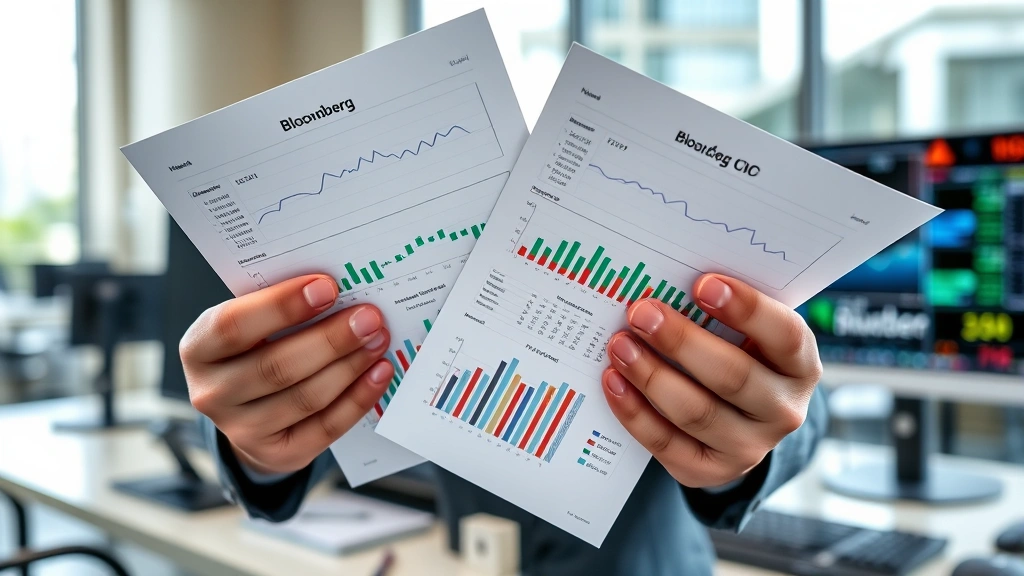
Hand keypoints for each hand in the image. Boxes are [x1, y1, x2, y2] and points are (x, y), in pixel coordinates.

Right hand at [180, 274, 394, 474]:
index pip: (233, 326)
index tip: (327, 287)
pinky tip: (380, 372)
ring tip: (378, 339)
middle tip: (368, 317)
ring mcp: (242, 430)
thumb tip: (339, 290)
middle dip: (330, 340)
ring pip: (305, 398)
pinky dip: (358, 398)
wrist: (248, 408)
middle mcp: (212, 394)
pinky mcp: (279, 454)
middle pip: (276, 367)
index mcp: (199, 348)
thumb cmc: (255, 347)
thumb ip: (281, 307)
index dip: (282, 306)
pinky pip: (326, 427)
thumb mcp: (251, 323)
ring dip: (349, 366)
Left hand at [602, 274, 821, 487]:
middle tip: (641, 313)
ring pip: (695, 412)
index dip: (746, 309)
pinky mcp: (710, 470)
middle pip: (732, 376)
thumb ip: (722, 312)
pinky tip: (613, 382)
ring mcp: (749, 447)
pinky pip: (666, 443)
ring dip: (651, 375)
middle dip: (681, 341)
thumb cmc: (738, 354)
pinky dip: (634, 412)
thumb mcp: (748, 333)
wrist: (739, 420)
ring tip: (620, 345)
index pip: (785, 335)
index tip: (702, 284)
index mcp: (800, 365)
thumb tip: (667, 281)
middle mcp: (782, 410)